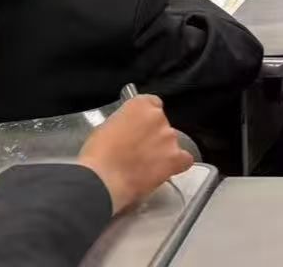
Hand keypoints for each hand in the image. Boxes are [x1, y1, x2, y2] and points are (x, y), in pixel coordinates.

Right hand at [77, 95, 191, 215]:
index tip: (142, 128)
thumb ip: (125, 122)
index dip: (147, 119)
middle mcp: (158, 117)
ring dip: (163, 151)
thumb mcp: (107, 127)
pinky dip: (177, 164)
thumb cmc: (98, 155)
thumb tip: (129, 131)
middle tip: (139, 151)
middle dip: (154, 136)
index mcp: (139, 104)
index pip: (153, 104)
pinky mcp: (174, 158)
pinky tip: (165, 170)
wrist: (103, 179)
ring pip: (172, 142)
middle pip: (162, 124)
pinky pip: (185, 159)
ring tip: (146, 166)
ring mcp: (168, 137)